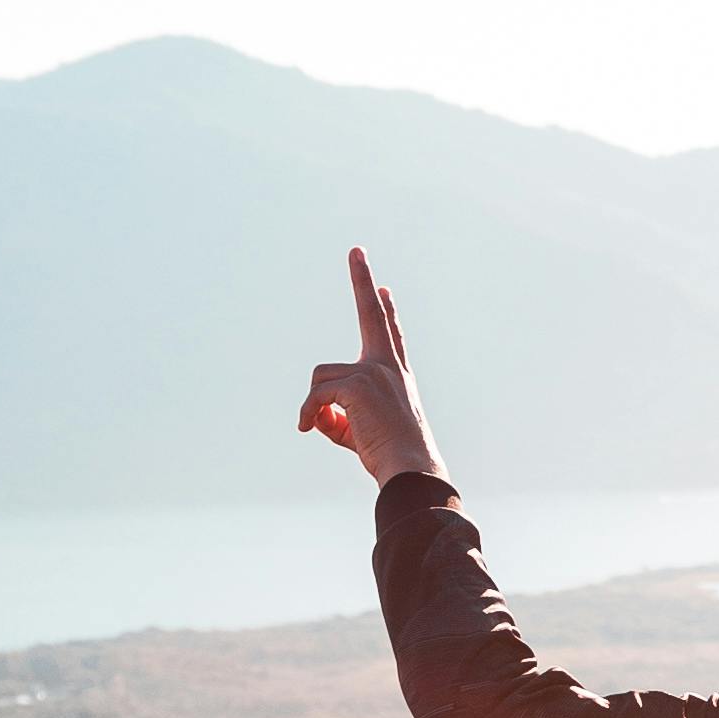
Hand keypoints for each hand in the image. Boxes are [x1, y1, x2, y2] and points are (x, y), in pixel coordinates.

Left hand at [299, 250, 441, 485]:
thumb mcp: (359, 432)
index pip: (390, 336)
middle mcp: (389, 367)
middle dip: (362, 279)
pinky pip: (315, 395)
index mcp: (397, 376)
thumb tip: (314, 413)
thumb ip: (337, 416)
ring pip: (322, 376)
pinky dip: (308, 414)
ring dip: (317, 405)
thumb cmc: (390, 457)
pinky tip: (311, 429)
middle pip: (373, 314)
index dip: (386, 312)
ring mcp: (375, 371)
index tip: (383, 288)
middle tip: (357, 250)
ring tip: (327, 429)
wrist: (410, 467)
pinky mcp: (357, 383)